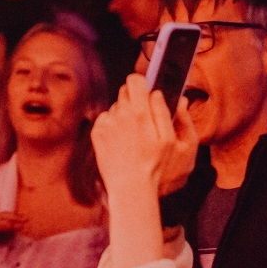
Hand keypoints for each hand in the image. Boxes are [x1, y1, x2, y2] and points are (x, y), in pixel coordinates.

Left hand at [91, 73, 200, 199]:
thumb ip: (163, 112)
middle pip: (124, 92)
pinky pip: (104, 120)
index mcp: (140, 112)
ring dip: (123, 115)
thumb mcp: (170, 140)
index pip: (135, 80)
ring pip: (115, 108)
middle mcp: (120, 114)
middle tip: (142, 121)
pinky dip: (111, 126)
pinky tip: (120, 142)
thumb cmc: (154, 165)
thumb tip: (156, 93)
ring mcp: (107, 123)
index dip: (141, 83)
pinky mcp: (97, 133)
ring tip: (132, 137)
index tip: (145, 92)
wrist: (131, 187)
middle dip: (134, 101)